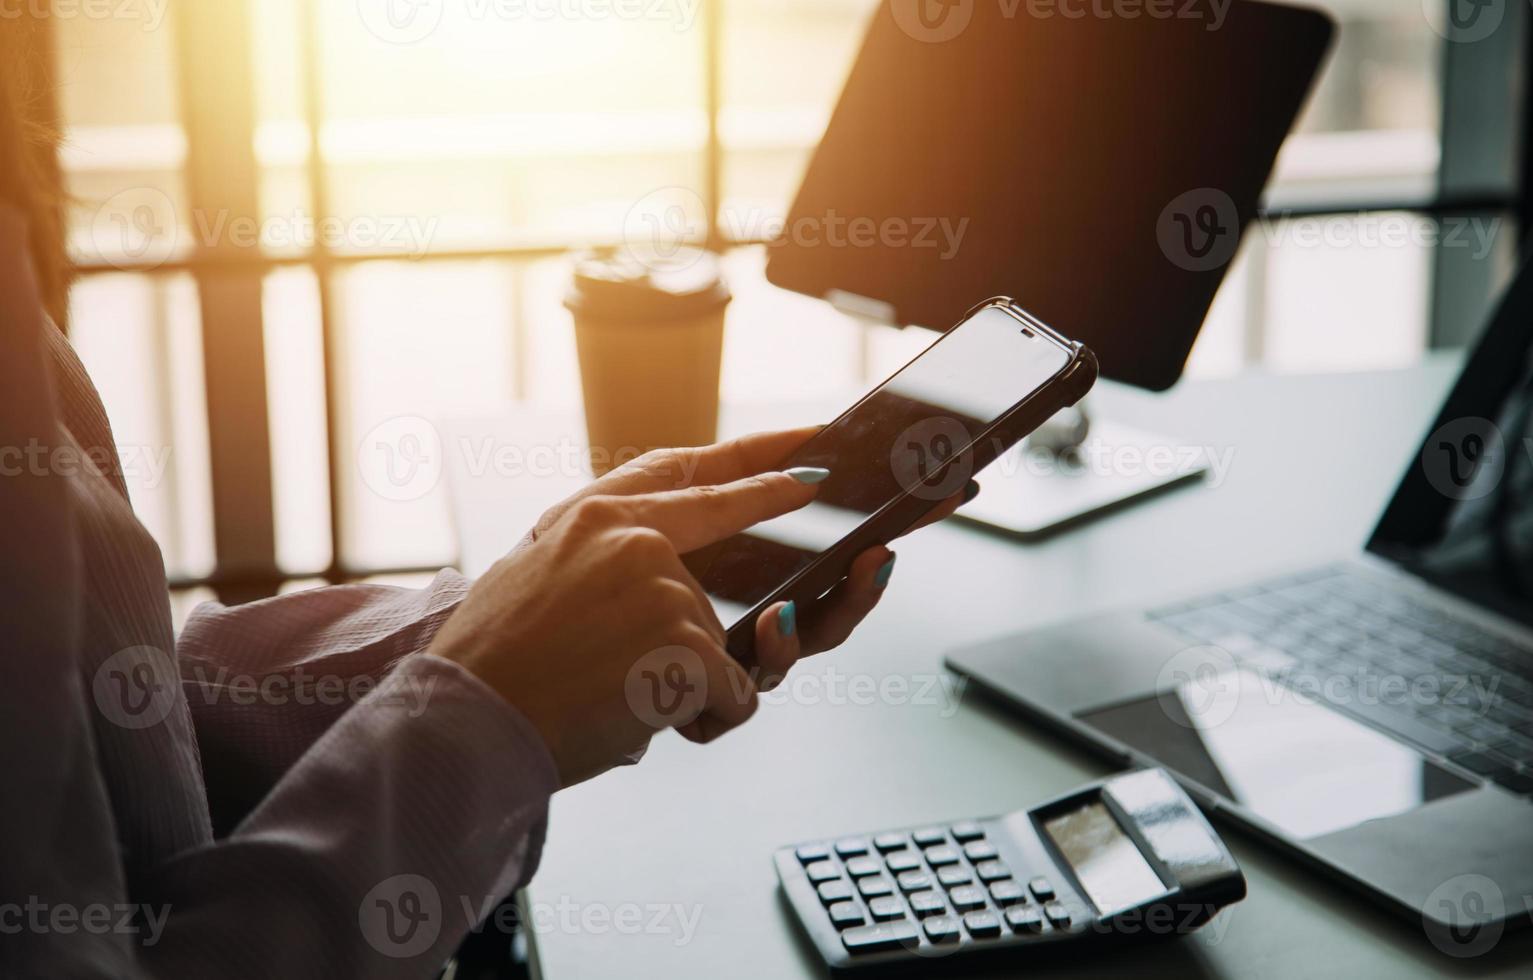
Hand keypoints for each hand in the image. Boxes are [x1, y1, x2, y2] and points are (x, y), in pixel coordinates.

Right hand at [429, 430, 966, 786]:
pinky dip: (702, 719)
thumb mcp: (535, 579)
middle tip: (855, 529)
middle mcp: (634, 536)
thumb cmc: (491, 668)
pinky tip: (643, 722)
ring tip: (627, 699)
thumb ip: (601, 560)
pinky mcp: (687, 643)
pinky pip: (732, 693)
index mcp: (592, 515)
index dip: (753, 460)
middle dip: (781, 532)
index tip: (808, 451)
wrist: (460, 724)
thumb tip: (669, 571)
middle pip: (727, 542)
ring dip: (696, 686)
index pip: (688, 471)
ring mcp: (665, 586)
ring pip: (726, 644)